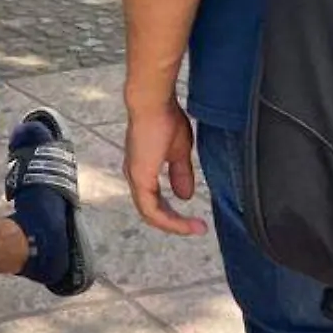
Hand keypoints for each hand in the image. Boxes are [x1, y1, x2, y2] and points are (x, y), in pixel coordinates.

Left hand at [123, 98, 208, 236]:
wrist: (153, 103)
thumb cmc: (164, 118)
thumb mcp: (179, 152)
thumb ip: (181, 174)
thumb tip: (185, 196)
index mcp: (142, 170)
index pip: (154, 202)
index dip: (174, 214)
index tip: (196, 220)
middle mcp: (135, 176)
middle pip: (151, 211)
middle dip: (175, 224)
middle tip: (197, 228)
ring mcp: (135, 178)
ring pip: (150, 214)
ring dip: (174, 225)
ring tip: (196, 229)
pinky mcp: (139, 177)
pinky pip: (150, 209)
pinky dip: (168, 219)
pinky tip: (184, 223)